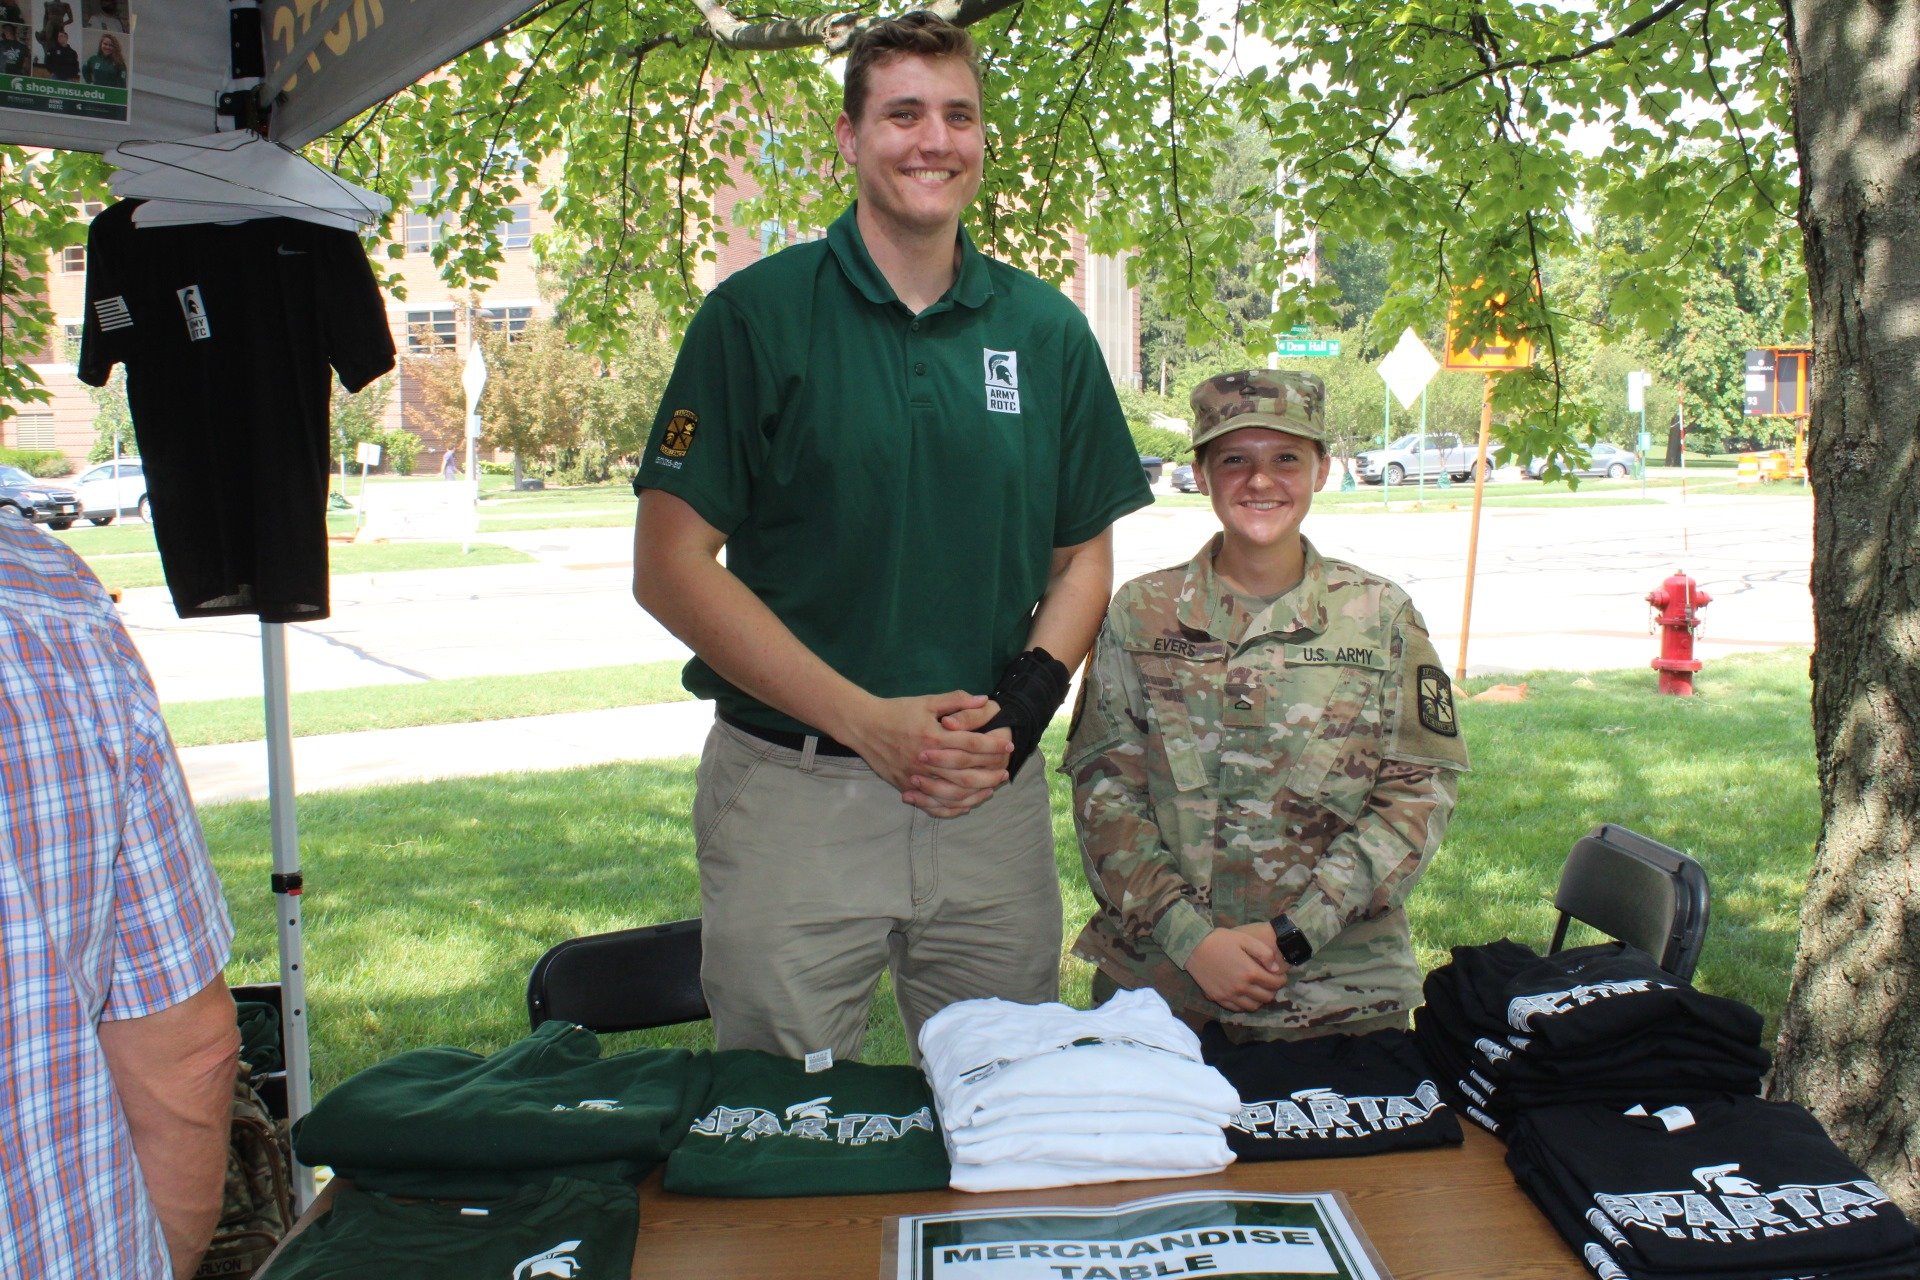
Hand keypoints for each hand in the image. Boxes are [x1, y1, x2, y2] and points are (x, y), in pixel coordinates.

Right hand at [836, 692, 1009, 816]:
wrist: (864, 726)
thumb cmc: (897, 711)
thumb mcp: (927, 701)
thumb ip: (956, 700)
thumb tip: (984, 700)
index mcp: (933, 737)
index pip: (971, 745)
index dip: (993, 746)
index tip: (1009, 746)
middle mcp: (926, 760)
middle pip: (966, 773)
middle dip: (990, 774)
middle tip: (1005, 772)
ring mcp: (915, 777)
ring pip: (952, 793)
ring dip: (975, 793)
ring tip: (990, 789)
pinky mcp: (906, 787)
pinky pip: (932, 805)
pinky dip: (951, 809)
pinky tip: (965, 805)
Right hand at [1185, 928, 1287, 1011]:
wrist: (1193, 947)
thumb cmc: (1220, 940)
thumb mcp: (1245, 939)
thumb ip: (1264, 953)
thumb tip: (1276, 968)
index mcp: (1250, 972)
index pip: (1274, 983)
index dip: (1281, 980)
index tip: (1280, 976)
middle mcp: (1241, 988)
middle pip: (1266, 997)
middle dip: (1272, 990)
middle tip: (1270, 983)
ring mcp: (1229, 995)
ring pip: (1253, 1006)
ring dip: (1259, 1000)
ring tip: (1258, 990)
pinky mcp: (1219, 999)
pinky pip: (1237, 1009)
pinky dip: (1244, 1005)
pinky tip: (1244, 995)